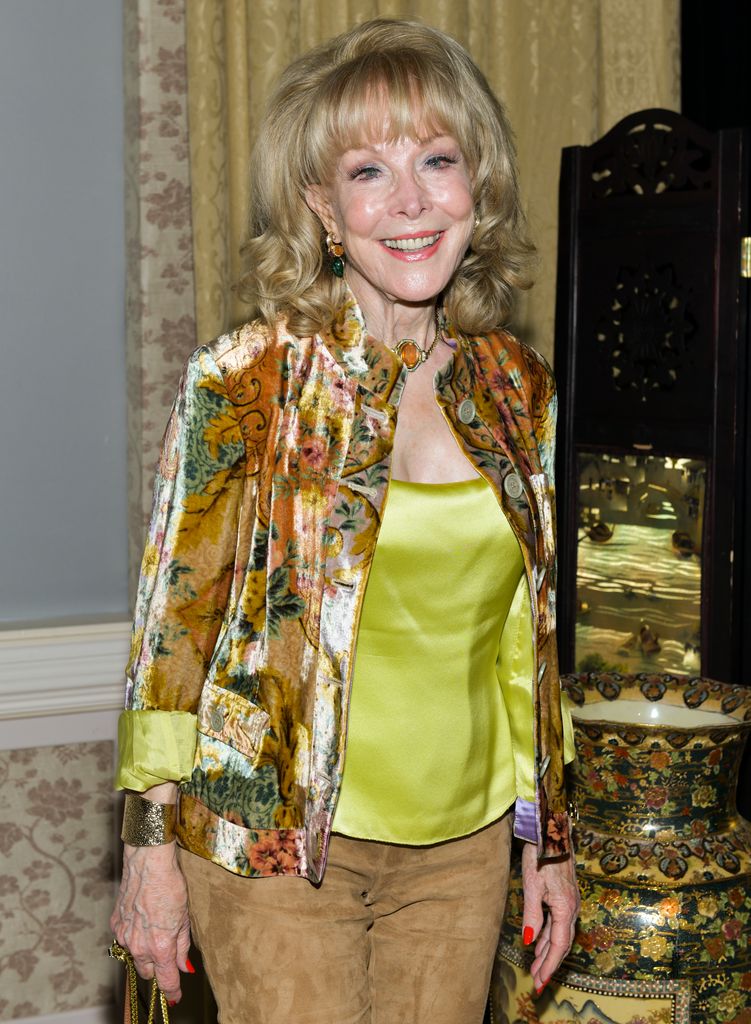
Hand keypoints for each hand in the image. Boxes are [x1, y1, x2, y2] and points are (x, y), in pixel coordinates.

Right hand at [110, 842, 191, 1004]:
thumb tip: (184, 966)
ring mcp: (124, 936)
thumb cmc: (170, 886)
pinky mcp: (115, 924)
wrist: (148, 863)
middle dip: (157, 969)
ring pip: (135, 956)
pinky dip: (133, 936)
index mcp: (160, 947)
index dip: (172, 991)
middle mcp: (139, 946)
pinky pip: (124, 939)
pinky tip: (142, 920)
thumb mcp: (184, 918)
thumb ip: (182, 946)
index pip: (165, 980)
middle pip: (148, 972)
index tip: (175, 997)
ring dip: (144, 952)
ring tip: (155, 929)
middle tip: (167, 956)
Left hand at [520, 843, 579, 992]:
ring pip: (559, 934)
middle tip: (538, 983)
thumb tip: (530, 941)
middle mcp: (572, 908)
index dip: (550, 965)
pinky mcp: (565, 896)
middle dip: (549, 964)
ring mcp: (569, 902)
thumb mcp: (532, 885)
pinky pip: (558, 923)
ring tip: (536, 968)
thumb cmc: (541, 855)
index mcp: (566, 908)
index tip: (541, 981)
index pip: (559, 945)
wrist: (552, 832)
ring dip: (548, 951)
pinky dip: (549, 936)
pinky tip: (540, 943)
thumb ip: (532, 914)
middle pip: (561, 943)